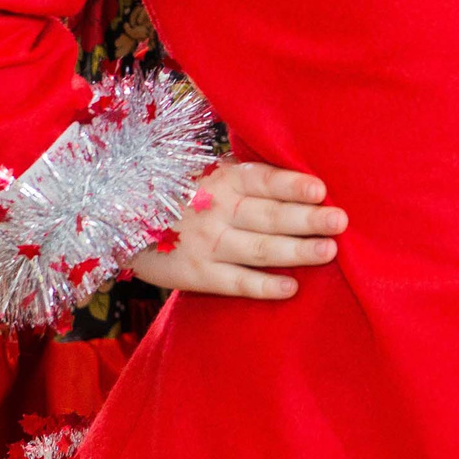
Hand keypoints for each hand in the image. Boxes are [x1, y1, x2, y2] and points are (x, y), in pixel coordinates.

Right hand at [126, 160, 346, 299]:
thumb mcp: (206, 171)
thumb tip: (299, 178)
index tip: (321, 189)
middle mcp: (216, 209)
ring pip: (259, 248)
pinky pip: (235, 282)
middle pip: (269, 215)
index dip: (292, 184)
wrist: (117, 215)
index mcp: (221, 178)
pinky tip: (291, 287)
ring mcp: (206, 243)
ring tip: (328, 251)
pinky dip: (264, 286)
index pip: (262, 180)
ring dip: (296, 250)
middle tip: (341, 221)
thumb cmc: (178, 191)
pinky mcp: (196, 273)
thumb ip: (245, 175)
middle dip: (308, 218)